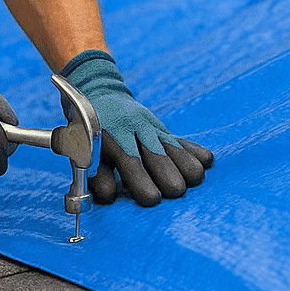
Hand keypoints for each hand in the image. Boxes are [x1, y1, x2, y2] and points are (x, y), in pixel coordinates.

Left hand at [61, 51, 213, 205]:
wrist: (98, 92)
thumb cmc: (85, 132)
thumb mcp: (82, 149)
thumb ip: (95, 174)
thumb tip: (107, 196)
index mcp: (110, 134)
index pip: (128, 159)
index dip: (139, 180)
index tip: (152, 199)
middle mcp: (132, 128)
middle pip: (154, 152)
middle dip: (166, 172)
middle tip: (177, 191)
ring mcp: (149, 126)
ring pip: (170, 144)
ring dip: (184, 162)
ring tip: (197, 178)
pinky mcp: (160, 128)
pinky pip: (178, 138)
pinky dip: (193, 150)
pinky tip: (207, 159)